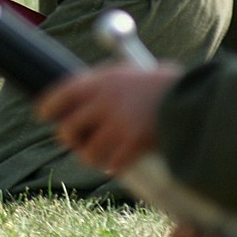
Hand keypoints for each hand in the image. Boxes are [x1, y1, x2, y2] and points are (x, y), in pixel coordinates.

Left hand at [36, 63, 181, 172]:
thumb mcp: (129, 71)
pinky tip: (118, 162)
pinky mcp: (131, 146)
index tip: (44, 115)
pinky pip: (110, 164)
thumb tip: (78, 93)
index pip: (60, 95)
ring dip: (91, 156)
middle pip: (67, 130)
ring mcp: (117, 126)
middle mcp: (103, 103)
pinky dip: (113, 165)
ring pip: (87, 153)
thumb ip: (104, 83)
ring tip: (99, 154)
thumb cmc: (161, 84)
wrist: (192, 100)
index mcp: (100, 80)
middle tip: (75, 140)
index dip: (48, 108)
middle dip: (69, 138)